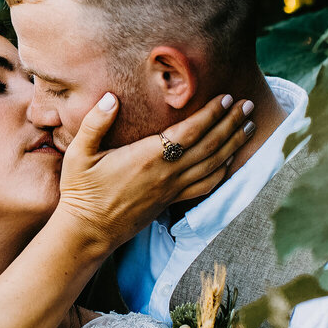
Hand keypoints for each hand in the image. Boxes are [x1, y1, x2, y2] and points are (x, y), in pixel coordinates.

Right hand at [57, 92, 252, 249]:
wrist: (88, 230)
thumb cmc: (82, 190)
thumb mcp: (79, 153)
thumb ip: (95, 123)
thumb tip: (111, 97)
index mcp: (148, 157)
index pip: (190, 132)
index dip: (211, 114)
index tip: (226, 98)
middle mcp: (167, 173)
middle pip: (210, 146)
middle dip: (231, 124)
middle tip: (248, 106)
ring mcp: (172, 189)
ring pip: (213, 165)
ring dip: (233, 144)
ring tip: (248, 127)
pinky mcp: (171, 201)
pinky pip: (206, 186)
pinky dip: (223, 171)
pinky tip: (230, 160)